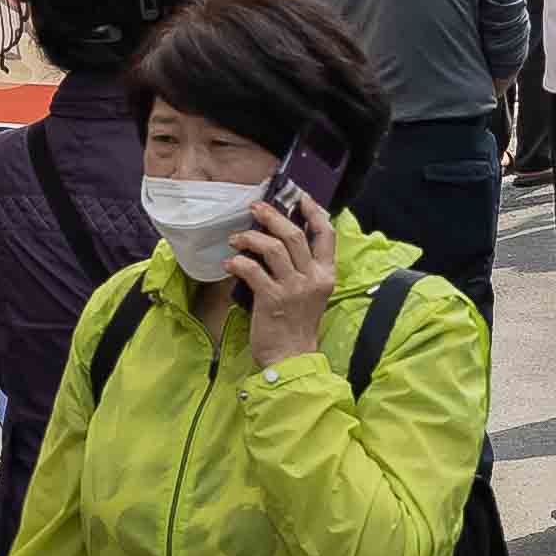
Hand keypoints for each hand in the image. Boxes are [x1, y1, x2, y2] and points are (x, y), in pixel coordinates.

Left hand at [229, 182, 339, 365]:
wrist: (291, 358)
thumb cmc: (297, 326)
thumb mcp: (311, 294)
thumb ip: (304, 270)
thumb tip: (282, 243)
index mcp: (326, 274)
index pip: (326, 235)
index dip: (313, 213)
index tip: (300, 198)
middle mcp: (312, 278)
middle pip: (294, 235)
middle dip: (273, 216)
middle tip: (255, 207)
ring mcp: (293, 288)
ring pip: (273, 248)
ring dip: (251, 238)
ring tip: (236, 238)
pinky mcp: (271, 299)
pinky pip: (253, 270)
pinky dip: (239, 262)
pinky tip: (229, 263)